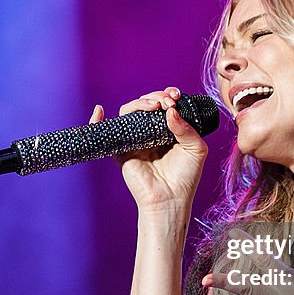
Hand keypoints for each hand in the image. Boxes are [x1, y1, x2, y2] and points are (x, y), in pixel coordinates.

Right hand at [89, 86, 207, 212]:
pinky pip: (106, 130)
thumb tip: (169, 111)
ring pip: (129, 112)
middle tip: (168, 103)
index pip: (163, 103)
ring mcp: (134, 139)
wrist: (170, 200)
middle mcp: (150, 131)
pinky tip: (99, 110)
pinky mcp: (121, 149)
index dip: (167, 94)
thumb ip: (186, 128)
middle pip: (146, 103)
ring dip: (140, 103)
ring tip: (154, 107)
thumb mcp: (196, 148)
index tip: (176, 96)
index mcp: (167, 128)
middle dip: (156, 97)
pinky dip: (97, 120)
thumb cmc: (185, 177)